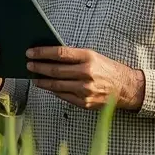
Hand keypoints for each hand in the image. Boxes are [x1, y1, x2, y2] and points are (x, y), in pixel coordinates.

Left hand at [26, 46, 145, 110]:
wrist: (126, 87)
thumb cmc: (106, 68)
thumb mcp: (92, 56)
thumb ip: (73, 56)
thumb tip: (49, 55)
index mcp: (88, 58)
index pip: (59, 53)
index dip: (42, 53)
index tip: (30, 52)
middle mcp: (87, 73)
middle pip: (55, 70)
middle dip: (38, 67)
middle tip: (28, 65)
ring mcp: (85, 90)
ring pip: (56, 85)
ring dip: (42, 81)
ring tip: (34, 77)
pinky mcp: (85, 102)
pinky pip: (63, 96)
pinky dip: (53, 91)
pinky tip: (47, 86)